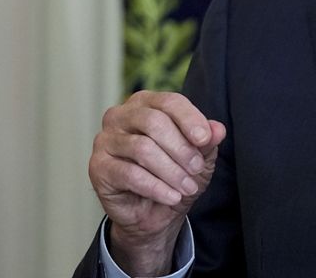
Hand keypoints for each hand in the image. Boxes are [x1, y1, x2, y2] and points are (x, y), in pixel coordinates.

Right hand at [88, 91, 226, 274]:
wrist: (154, 213)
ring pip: (142, 148)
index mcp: (145, 104)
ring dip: (171, 171)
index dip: (190, 119)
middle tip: (197, 168)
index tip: (206, 139)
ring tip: (188, 186)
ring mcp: (105, 140)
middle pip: (154, 122)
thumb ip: (207, 141)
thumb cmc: (174, 176)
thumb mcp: (199, 158)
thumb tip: (218, 129)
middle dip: (181, 148)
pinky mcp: (98, 167)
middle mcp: (120, 116)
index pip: (169, 102)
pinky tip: (172, 196)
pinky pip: (130, 174)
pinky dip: (156, 187)